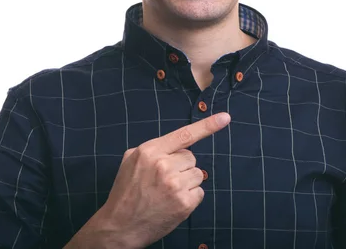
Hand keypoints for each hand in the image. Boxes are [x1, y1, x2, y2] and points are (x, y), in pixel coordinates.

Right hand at [94, 112, 230, 247]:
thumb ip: (154, 149)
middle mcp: (164, 165)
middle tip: (163, 180)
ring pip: (197, 174)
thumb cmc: (126, 192)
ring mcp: (175, 185)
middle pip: (191, 157)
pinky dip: (190, 197)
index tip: (225, 118)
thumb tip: (176, 145)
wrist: (120, 226)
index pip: (184, 134)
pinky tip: (173, 202)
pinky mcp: (184, 203)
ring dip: (187, 182)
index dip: (207, 125)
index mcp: (150, 151)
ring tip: (167, 192)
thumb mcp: (131, 161)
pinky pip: (199, 192)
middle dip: (181, 166)